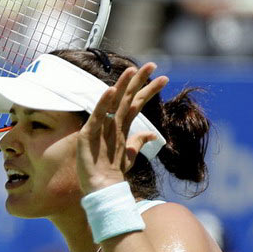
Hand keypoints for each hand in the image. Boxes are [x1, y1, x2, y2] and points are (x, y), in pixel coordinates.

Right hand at [76, 62, 167, 193]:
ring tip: (133, 70)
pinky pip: (98, 116)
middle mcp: (111, 123)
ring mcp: (100, 127)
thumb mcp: (130, 155)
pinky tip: (110, 91)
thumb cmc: (113, 170)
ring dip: (122, 86)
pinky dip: (103, 103)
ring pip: (113, 102)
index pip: (137, 103)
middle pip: (127, 97)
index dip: (149, 91)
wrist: (102, 187)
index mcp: (121, 126)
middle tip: (153, 64)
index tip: (163, 78)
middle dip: (139, 81)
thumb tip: (153, 134)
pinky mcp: (89, 134)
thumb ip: (138, 142)